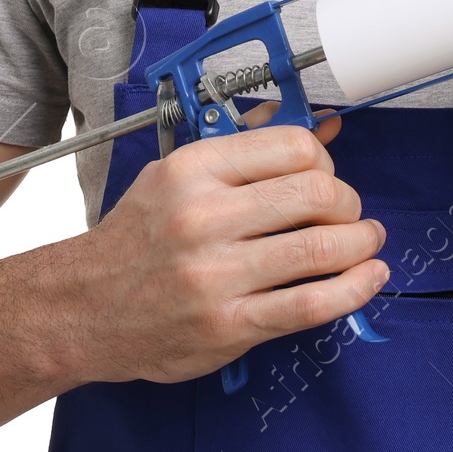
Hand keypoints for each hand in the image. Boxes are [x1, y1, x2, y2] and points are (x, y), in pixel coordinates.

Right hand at [52, 112, 388, 384]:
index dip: (325, 157)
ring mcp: (217, 275)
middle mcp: (204, 217)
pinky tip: (369, 277)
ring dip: (361, 242)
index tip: (326, 172)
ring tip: (366, 241)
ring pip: (321, 247)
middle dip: (348, 200)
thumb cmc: (135, 240)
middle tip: (348, 212)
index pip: (292, 145)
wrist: (83, 309)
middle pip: (316, 191)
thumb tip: (321, 126)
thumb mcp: (176, 175)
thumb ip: (247, 148)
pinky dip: (354, 289)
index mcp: (193, 170)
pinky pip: (310, 305)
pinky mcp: (229, 325)